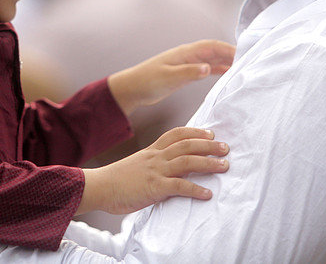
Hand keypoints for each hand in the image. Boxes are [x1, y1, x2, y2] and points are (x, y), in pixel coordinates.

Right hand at [77, 126, 229, 214]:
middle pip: (187, 144)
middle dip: (209, 144)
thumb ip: (153, 164)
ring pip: (187, 161)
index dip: (195, 131)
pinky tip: (207, 193)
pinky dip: (195, 189)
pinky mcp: (155, 187)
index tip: (210, 132)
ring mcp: (156, 170)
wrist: (100, 186)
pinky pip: (179, 186)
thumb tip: (168, 169)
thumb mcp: (137, 165)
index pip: (176, 134)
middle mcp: (156, 156)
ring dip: (209, 163)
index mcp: (152, 150)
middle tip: (225, 146)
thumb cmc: (117, 180)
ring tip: (224, 166)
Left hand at [107, 40, 234, 115]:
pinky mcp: (186, 72)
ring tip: (242, 69)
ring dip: (227, 62)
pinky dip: (218, 70)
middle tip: (249, 63)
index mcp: (186, 53)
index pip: (212, 46)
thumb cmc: (147, 81)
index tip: (244, 56)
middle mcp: (189, 55)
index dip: (228, 49)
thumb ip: (189, 73)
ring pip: (212, 59)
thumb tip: (208, 68)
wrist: (132, 88)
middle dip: (232, 55)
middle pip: (215, 51)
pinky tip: (227, 75)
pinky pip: (207, 68)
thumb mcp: (168, 78)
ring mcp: (188, 63)